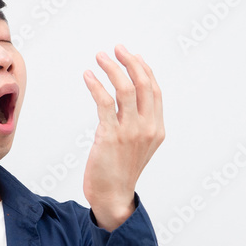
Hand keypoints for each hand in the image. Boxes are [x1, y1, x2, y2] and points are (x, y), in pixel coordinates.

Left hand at [82, 45, 164, 230]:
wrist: (112, 196)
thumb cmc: (120, 171)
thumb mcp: (137, 145)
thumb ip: (137, 123)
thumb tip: (126, 99)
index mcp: (157, 129)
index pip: (154, 90)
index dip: (144, 69)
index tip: (132, 56)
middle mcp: (148, 128)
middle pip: (143, 84)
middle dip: (130, 61)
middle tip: (116, 48)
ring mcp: (130, 132)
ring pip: (125, 89)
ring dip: (112, 68)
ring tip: (100, 57)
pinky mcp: (111, 136)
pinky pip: (105, 102)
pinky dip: (96, 85)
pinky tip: (88, 75)